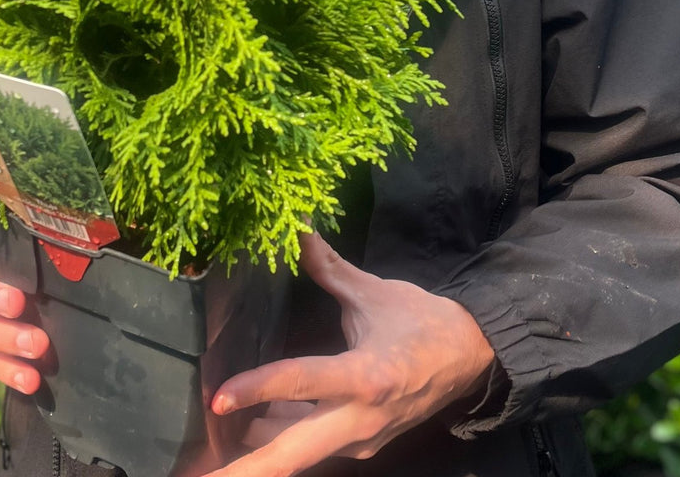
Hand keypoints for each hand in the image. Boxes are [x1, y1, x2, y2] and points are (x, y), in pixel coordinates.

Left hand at [206, 232, 494, 476]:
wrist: (470, 357)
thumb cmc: (420, 319)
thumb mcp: (373, 292)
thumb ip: (328, 267)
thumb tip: (297, 227)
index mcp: (365, 376)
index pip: (300, 383)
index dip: (256, 389)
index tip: (217, 399)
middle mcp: (361, 419)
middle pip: (294, 451)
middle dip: (248, 470)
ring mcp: (361, 439)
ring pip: (300, 452)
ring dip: (256, 451)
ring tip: (209, 454)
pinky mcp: (362, 446)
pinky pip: (314, 446)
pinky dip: (281, 438)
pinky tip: (250, 428)